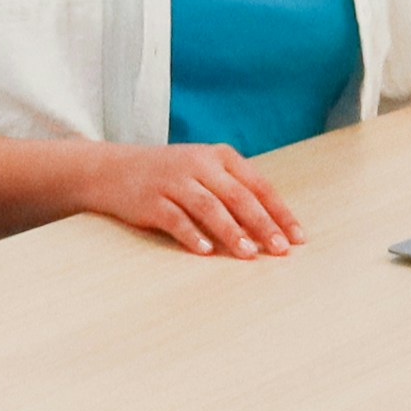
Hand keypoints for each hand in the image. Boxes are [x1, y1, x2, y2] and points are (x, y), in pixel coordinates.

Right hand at [77, 141, 299, 259]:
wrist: (113, 169)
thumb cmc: (170, 176)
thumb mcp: (204, 172)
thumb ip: (234, 193)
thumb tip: (272, 229)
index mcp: (220, 157)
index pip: (258, 185)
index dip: (280, 212)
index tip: (298, 237)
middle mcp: (199, 165)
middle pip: (238, 196)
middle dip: (263, 224)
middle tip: (281, 249)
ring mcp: (174, 181)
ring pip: (210, 207)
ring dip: (232, 232)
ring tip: (249, 253)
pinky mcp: (151, 200)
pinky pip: (176, 219)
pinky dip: (192, 235)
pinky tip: (206, 251)